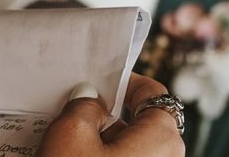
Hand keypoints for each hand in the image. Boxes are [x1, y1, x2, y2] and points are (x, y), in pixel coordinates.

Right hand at [37, 73, 184, 156]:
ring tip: (67, 135)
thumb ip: (84, 104)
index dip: (127, 81)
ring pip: (130, 148)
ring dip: (102, 137)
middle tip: (77, 106)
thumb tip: (90, 97)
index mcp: (160, 138)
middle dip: (108, 113)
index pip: (154, 95)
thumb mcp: (71, 132)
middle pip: (141, 122)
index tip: (103, 78)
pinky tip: (71, 156)